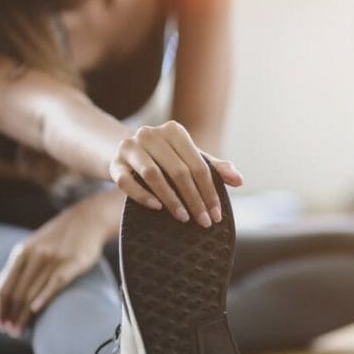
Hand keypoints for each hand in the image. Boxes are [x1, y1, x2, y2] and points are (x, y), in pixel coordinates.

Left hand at [0, 192, 118, 337]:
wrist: (88, 219)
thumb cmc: (59, 239)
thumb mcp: (32, 249)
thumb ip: (15, 270)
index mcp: (21, 253)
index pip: (4, 287)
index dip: (0, 309)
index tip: (0, 325)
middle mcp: (35, 256)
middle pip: (17, 292)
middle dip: (11, 316)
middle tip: (11, 333)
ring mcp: (53, 259)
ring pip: (32, 292)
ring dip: (24, 315)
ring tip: (20, 331)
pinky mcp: (72, 263)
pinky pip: (55, 282)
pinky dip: (44, 296)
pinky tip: (36, 310)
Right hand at [107, 120, 242, 227]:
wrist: (126, 153)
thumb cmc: (165, 158)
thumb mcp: (189, 158)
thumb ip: (215, 167)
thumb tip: (240, 180)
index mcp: (174, 131)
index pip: (198, 165)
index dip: (210, 191)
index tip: (217, 214)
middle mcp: (150, 134)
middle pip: (178, 171)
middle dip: (194, 199)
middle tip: (204, 222)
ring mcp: (130, 148)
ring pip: (153, 175)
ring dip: (171, 199)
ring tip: (184, 218)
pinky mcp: (114, 164)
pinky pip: (127, 182)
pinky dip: (143, 196)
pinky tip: (157, 208)